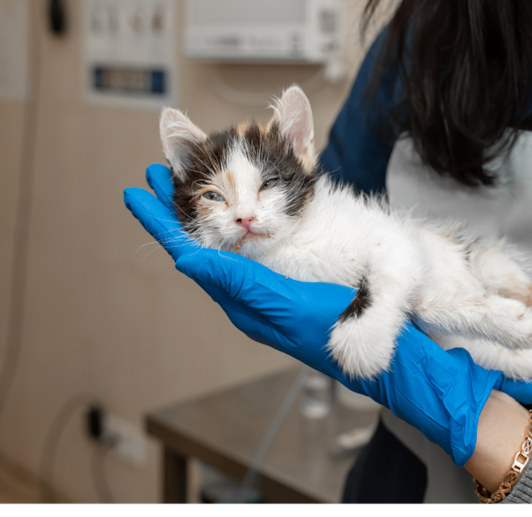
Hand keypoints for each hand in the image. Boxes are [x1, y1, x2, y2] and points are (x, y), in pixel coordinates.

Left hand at [124, 164, 531, 465]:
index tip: (137, 190)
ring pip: (222, 253)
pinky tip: (233, 222)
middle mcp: (252, 301)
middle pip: (202, 250)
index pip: (194, 255)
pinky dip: (231, 233)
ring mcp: (271, 298)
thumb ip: (237, 284)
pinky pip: (247, 260)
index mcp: (247, 303)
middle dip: (176, 213)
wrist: (394, 357)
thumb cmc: (350, 331)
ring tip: (184, 186)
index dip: (163, 223)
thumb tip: (186, 262)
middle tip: (154, 173)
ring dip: (202, 219)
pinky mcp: (290, 294)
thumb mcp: (292, 304)